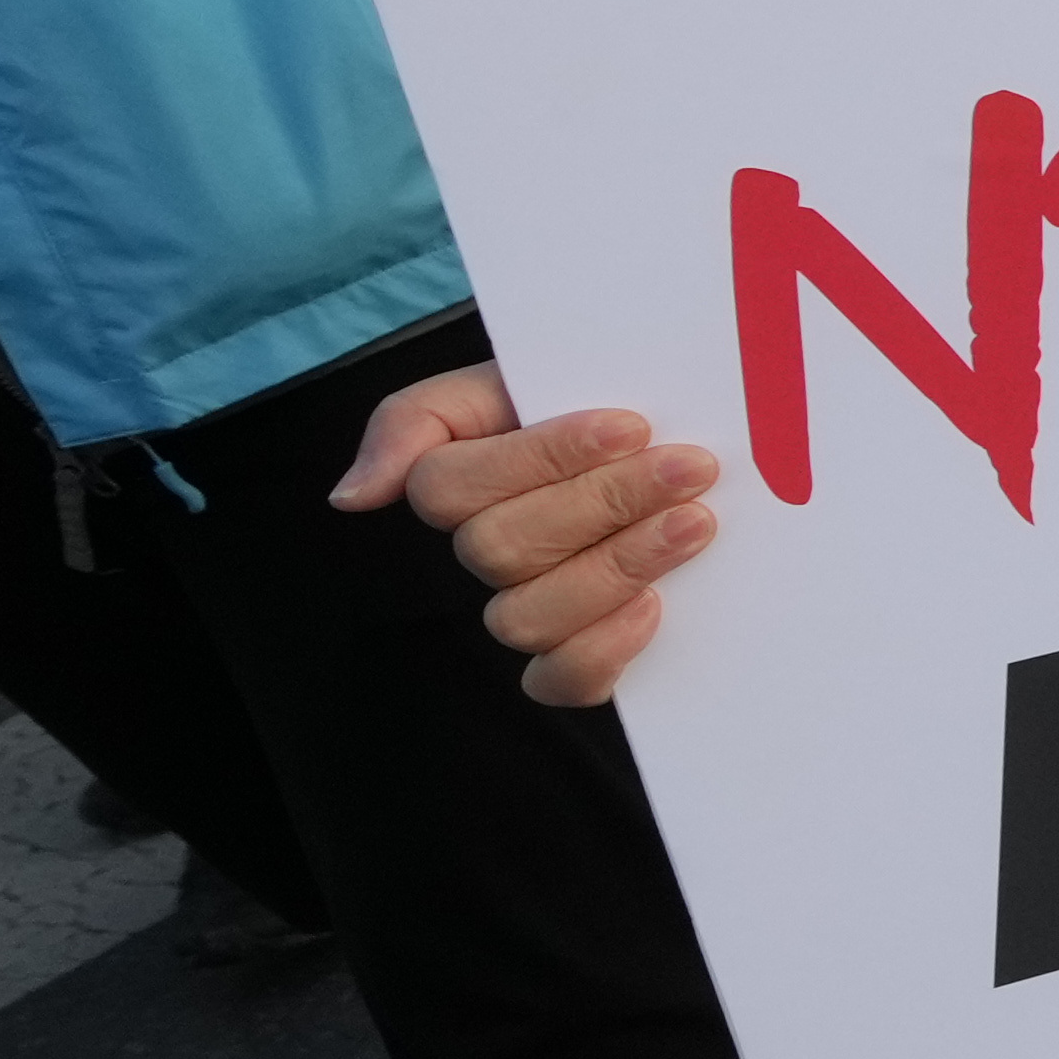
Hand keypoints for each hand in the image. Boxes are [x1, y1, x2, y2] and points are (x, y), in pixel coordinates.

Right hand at [331, 365, 715, 708]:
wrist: (708, 438)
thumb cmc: (606, 401)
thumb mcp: (521, 375)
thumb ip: (421, 417)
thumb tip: (351, 496)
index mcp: (462, 483)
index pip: (448, 488)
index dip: (540, 459)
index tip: (632, 425)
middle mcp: (485, 553)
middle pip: (497, 549)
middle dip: (603, 502)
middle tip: (691, 467)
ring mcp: (527, 610)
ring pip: (524, 618)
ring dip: (617, 566)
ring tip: (696, 521)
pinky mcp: (575, 661)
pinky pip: (559, 683)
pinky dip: (603, 649)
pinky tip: (657, 603)